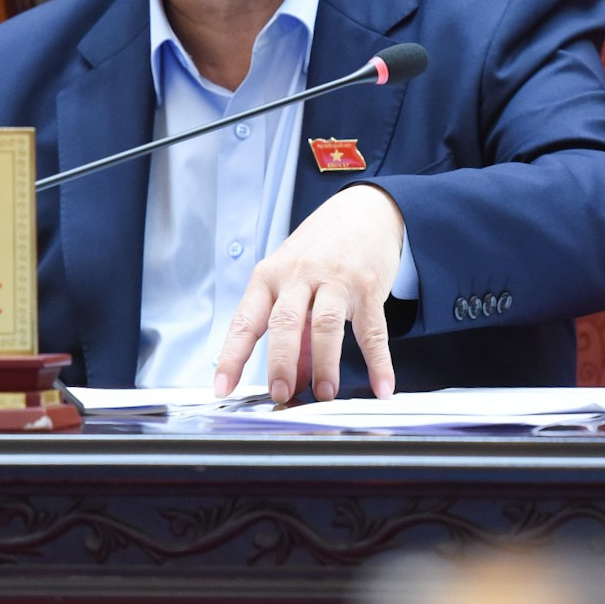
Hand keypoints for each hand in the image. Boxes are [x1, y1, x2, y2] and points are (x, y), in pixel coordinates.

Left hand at [212, 184, 403, 403]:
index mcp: (270, 275)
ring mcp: (335, 279)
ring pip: (324, 325)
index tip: (223, 388)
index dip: (232, 356)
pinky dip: (378, 362)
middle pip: (284, 322)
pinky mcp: (368, 286)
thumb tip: (295, 376)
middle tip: (280, 394)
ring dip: (324, 364)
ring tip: (324, 393)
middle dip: (281, 362)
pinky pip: (372, 330)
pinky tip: (381, 386)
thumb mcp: (294, 279)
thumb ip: (292, 327)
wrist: (364, 209)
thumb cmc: (321, 247)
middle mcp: (298, 275)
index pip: (245, 320)